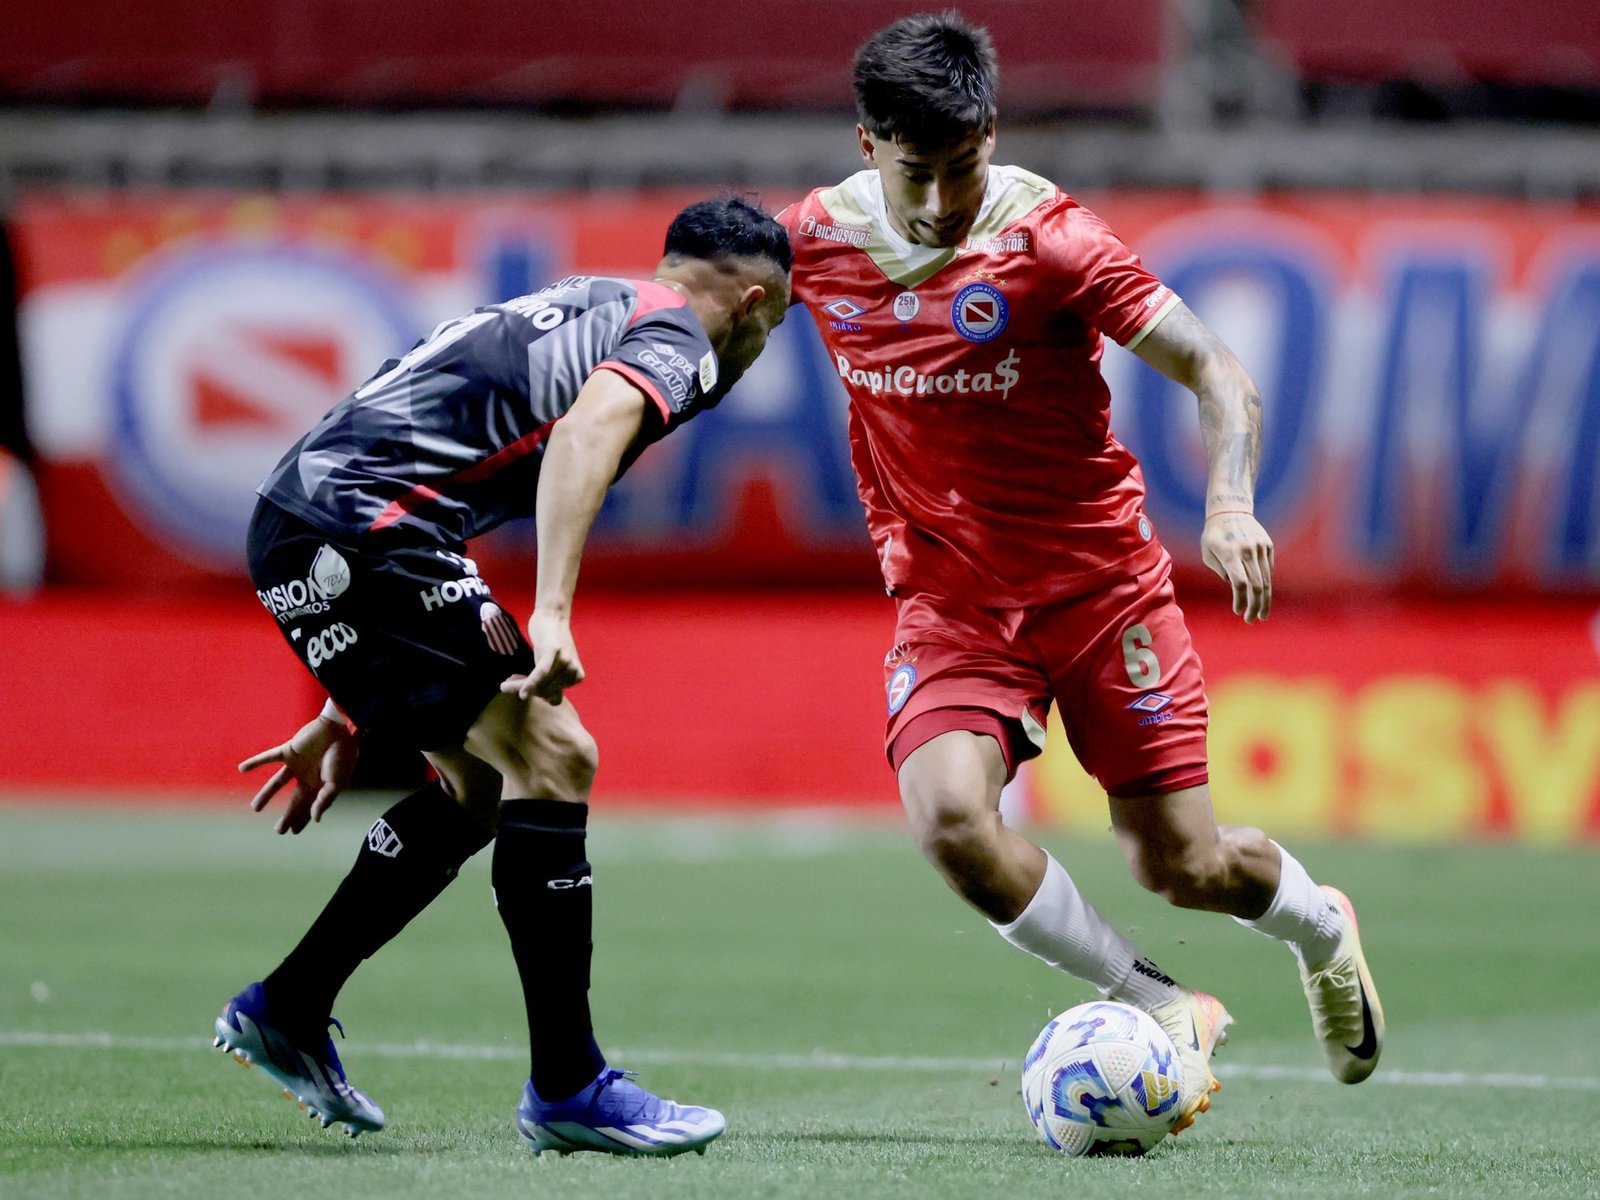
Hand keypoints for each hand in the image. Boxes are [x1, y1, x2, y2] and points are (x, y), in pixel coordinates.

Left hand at [238, 715, 359, 833]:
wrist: (339, 730)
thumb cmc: (343, 757)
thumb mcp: (337, 783)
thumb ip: (325, 800)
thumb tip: (315, 819)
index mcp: (320, 785)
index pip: (310, 807)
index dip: (303, 819)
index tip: (294, 832)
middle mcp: (307, 777)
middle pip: (294, 800)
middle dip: (288, 815)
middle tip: (279, 831)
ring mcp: (296, 764)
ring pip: (277, 783)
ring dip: (266, 795)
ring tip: (255, 808)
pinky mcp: (288, 751)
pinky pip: (269, 757)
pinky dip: (256, 762)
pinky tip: (241, 769)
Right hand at [501, 609, 583, 704]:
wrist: (552, 615)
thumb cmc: (550, 642)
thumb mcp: (554, 666)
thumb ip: (550, 683)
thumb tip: (536, 700)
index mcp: (576, 677)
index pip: (554, 699)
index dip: (537, 697)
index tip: (523, 692)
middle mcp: (573, 671)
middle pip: (545, 692)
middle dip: (527, 691)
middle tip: (507, 686)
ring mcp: (565, 661)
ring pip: (539, 684)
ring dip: (520, 686)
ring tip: (505, 684)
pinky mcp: (554, 651)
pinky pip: (541, 673)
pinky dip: (530, 684)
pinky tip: (522, 693)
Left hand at [1201, 512, 1273, 623]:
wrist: (1230, 509)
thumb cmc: (1214, 535)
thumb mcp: (1207, 552)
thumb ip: (1220, 570)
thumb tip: (1235, 586)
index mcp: (1230, 553)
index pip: (1239, 582)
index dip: (1240, 600)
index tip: (1238, 611)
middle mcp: (1248, 550)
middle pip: (1256, 584)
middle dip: (1255, 605)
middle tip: (1253, 620)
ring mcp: (1260, 547)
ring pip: (1266, 579)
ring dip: (1264, 599)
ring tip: (1262, 614)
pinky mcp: (1268, 546)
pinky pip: (1268, 569)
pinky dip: (1265, 584)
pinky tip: (1262, 595)